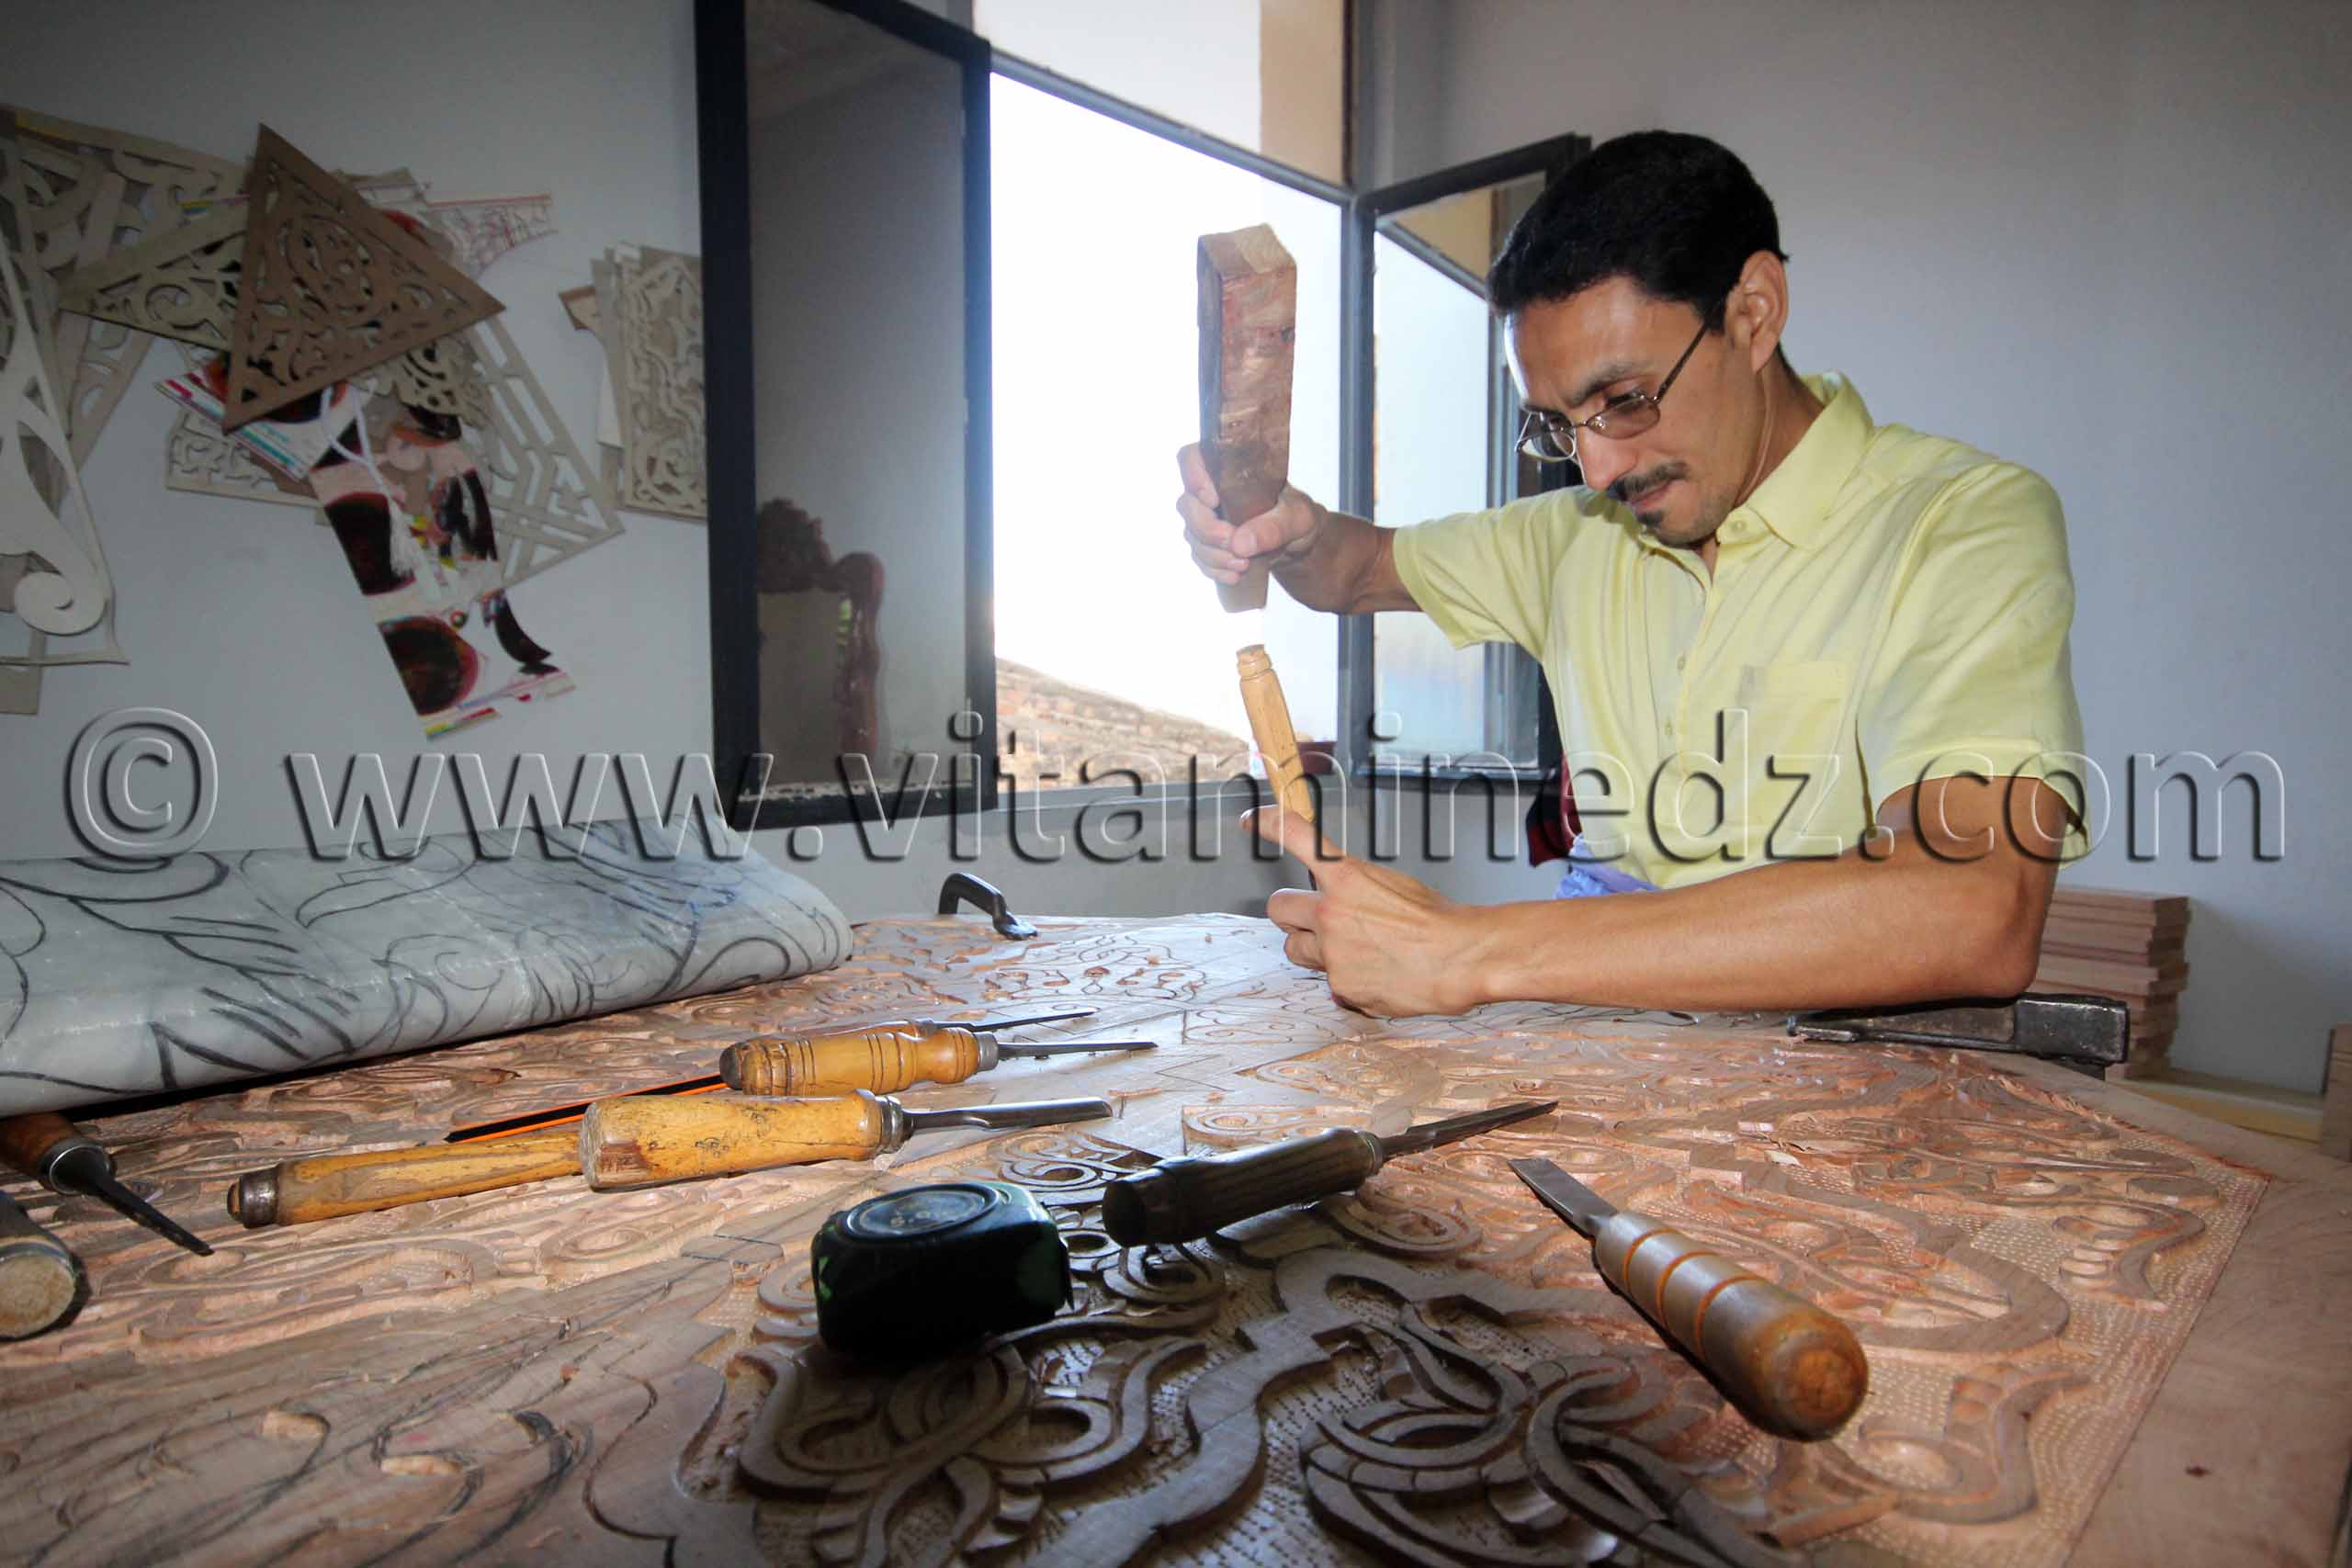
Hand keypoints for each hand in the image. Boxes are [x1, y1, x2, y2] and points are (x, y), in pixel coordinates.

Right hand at [1176, 443, 1322, 586]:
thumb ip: (1272, 527)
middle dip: (1208, 531)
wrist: (1296, 540)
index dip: (1194, 477)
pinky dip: (1215, 569)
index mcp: (1229, 469)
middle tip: (1234, 545)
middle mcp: (1211, 490)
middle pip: (1187, 505)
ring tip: (1244, 564)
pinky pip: (1198, 557)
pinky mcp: (1207, 542)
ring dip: (1214, 555)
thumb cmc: (1296, 516)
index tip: (1213, 501)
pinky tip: (1235, 575)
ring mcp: (1205, 517)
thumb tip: (1240, 543)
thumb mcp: (1296, 518)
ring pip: (1192, 535)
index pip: (1192, 457)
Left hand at [1248, 807, 1491, 1016]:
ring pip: (1295, 950)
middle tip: (1312, 917)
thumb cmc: (1438, 920)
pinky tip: (1378, 975)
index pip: (1297, 837)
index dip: (1269, 824)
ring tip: (1350, 950)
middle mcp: (1330, 914)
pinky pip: (1331, 982)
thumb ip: (1355, 887)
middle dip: (1292, 913)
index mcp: (1346, 877)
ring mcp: (1332, 953)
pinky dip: (1349, 980)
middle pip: (1278, 908)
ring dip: (1312, 948)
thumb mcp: (1394, 884)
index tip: (1253, 821)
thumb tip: (1340, 894)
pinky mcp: (1342, 987)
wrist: (1461, 958)